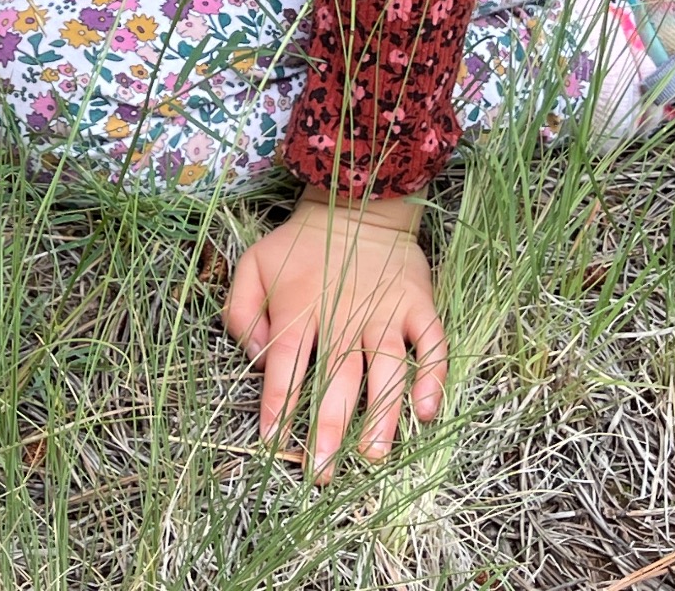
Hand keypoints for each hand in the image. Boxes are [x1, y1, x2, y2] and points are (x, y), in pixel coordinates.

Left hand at [223, 191, 446, 480]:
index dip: (278, 402)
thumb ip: (241, 310)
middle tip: (322, 472)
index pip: (286, 362)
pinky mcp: (418, 306)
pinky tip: (427, 409)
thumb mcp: (254, 264)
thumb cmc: (300, 245)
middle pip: (337, 377)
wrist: (357, 204)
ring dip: (382, 415)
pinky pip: (432, 345)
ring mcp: (385, 312)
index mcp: (301, 306)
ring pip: (387, 370)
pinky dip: (433, 377)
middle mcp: (344, 314)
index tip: (273, 441)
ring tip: (372, 454)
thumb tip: (254, 358)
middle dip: (328, 428)